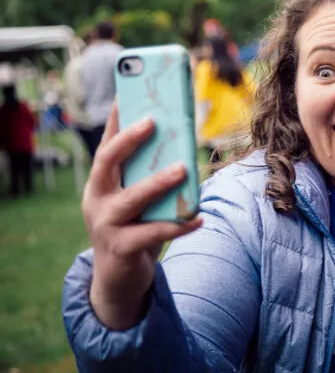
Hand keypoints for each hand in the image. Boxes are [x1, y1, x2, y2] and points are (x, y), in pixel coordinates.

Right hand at [84, 104, 202, 329]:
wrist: (118, 279)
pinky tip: (199, 218)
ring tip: (183, 168)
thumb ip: (148, 177)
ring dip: (158, 182)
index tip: (126, 93)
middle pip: (106, 162)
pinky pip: (152, 233)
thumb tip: (183, 150)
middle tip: (153, 121)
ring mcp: (105, 224)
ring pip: (131, 199)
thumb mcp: (136, 200)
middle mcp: (97, 199)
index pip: (106, 144)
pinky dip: (177, 225)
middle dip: (128, 140)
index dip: (115, 119)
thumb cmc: (133, 228)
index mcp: (101, 183)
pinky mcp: (120, 248)